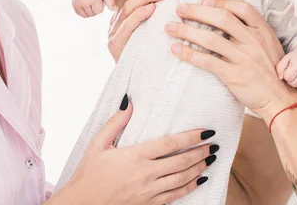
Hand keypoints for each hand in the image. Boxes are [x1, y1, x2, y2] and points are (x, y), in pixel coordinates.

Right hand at [57, 98, 217, 204]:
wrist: (82, 204)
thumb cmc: (88, 173)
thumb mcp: (98, 144)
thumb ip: (115, 122)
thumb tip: (128, 101)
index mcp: (134, 156)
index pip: (170, 144)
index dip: (191, 137)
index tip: (206, 131)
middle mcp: (145, 174)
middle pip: (181, 161)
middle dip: (200, 152)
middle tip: (214, 145)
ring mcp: (148, 191)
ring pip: (181, 179)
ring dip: (199, 168)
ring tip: (211, 159)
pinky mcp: (148, 204)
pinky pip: (175, 196)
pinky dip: (190, 187)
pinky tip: (199, 180)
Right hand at [72, 0, 115, 16]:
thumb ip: (110, 1)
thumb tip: (113, 9)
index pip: (99, 10)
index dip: (101, 5)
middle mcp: (84, 2)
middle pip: (93, 14)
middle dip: (96, 8)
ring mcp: (78, 4)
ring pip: (87, 15)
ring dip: (91, 11)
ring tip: (91, 1)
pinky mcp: (74, 5)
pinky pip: (81, 14)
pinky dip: (85, 12)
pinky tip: (86, 5)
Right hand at [107, 0, 169, 61]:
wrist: (138, 82)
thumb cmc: (149, 52)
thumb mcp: (149, 28)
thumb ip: (151, 9)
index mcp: (120, 13)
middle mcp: (114, 20)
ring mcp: (113, 32)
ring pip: (128, 6)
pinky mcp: (116, 45)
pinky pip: (128, 26)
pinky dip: (140, 15)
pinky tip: (152, 8)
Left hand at [165, 0, 296, 120]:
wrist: (281, 99)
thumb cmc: (272, 71)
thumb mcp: (268, 44)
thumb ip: (251, 31)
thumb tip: (223, 18)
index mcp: (263, 30)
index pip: (241, 8)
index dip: (220, 1)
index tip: (204, 0)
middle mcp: (253, 41)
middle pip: (221, 18)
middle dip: (196, 11)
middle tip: (180, 9)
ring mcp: (243, 58)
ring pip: (209, 38)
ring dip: (186, 31)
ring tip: (170, 27)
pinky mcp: (233, 75)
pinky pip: (207, 61)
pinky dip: (189, 54)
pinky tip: (176, 49)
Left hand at [276, 42, 296, 90]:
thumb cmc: (295, 56)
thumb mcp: (285, 59)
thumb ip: (280, 68)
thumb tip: (280, 78)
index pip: (287, 78)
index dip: (285, 75)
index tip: (288, 70)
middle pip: (293, 84)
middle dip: (290, 80)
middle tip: (292, 73)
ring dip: (296, 83)